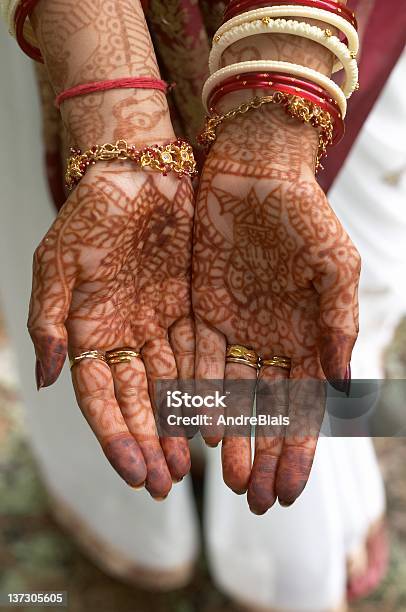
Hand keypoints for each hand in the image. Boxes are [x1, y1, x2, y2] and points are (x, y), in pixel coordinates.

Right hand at [28, 165, 193, 497]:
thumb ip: (50, 322)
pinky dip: (207, 386)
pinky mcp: (190, 308)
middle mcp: (124, 335)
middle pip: (137, 400)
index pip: (100, 397)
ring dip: (179, 424)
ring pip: (171, 385)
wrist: (139, 172)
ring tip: (193, 463)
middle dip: (150, 442)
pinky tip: (216, 416)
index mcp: (88, 331)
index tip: (136, 474)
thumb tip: (51, 378)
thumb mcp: (59, 265)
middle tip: (167, 483)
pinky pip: (200, 354)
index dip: (116, 437)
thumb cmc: (93, 214)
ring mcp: (158, 324)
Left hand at [193, 106, 359, 512]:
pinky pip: (200, 363)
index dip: (300, 449)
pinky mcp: (202, 312)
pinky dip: (201, 396)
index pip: (306, 405)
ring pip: (233, 396)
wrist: (253, 171)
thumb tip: (341, 384)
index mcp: (310, 334)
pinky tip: (201, 429)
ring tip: (229, 478)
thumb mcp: (334, 266)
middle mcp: (273, 339)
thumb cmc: (301, 213)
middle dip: (264, 455)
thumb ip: (337, 323)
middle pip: (268, 411)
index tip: (291, 490)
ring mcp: (237, 329)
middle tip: (255, 500)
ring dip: (233, 437)